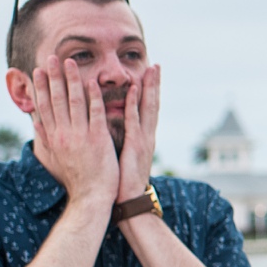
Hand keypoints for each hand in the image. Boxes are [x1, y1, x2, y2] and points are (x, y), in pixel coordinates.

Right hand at [31, 56, 118, 207]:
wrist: (90, 196)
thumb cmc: (76, 178)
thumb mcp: (56, 157)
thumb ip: (46, 138)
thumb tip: (35, 122)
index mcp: (54, 137)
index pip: (45, 107)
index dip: (41, 87)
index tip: (38, 71)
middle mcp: (64, 133)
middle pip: (57, 100)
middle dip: (53, 77)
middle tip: (51, 57)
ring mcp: (80, 135)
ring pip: (75, 102)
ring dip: (71, 80)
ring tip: (69, 62)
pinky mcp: (98, 139)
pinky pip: (95, 113)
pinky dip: (93, 96)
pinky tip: (91, 81)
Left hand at [116, 65, 159, 201]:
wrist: (129, 201)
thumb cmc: (121, 183)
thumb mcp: (122, 159)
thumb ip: (121, 144)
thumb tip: (111, 135)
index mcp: (143, 139)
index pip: (147, 111)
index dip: (149, 93)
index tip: (149, 76)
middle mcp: (147, 136)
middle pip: (152, 105)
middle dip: (154, 85)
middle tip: (155, 65)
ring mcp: (143, 139)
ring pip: (147, 108)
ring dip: (149, 87)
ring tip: (150, 70)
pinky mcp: (136, 145)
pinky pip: (134, 119)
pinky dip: (134, 103)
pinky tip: (134, 89)